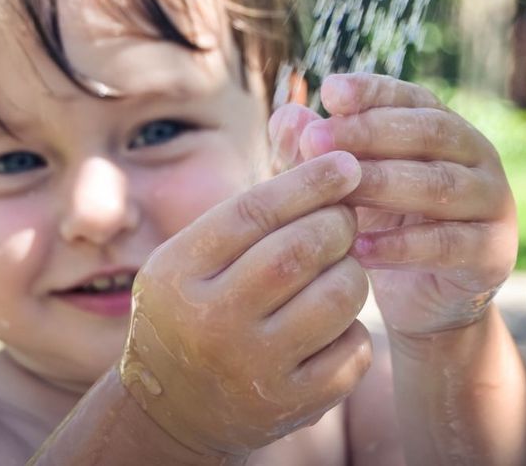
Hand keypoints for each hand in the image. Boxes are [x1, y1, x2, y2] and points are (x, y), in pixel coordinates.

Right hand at [120, 151, 372, 456]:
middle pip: (300, 250)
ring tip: (338, 267)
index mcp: (178, 272)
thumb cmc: (190, 309)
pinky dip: (352, 325)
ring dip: (352, 271)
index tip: (345, 163)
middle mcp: (211, 321)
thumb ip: (248, 200)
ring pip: (337, 296)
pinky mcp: (293, 404)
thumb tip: (302, 116)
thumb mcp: (194, 255)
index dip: (308, 180)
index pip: (254, 211)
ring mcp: (253, 368)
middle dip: (338, 223)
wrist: (172, 409)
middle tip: (346, 218)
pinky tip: (330, 321)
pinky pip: (352, 347)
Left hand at [268, 73, 516, 339]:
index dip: (372, 91)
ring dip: (384, 184)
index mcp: (442, 127)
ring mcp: (492, 201)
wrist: (421, 300)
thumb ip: (315, 152)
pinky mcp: (492, 252)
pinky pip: (447, 244)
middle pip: (429, 132)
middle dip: (369, 133)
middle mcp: (476, 155)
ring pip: (440, 184)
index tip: (328, 91)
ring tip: (335, 193)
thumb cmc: (378, 225)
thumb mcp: (342, 185)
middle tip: (315, 139)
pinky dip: (400, 246)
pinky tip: (358, 248)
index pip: (410, 97)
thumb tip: (286, 116)